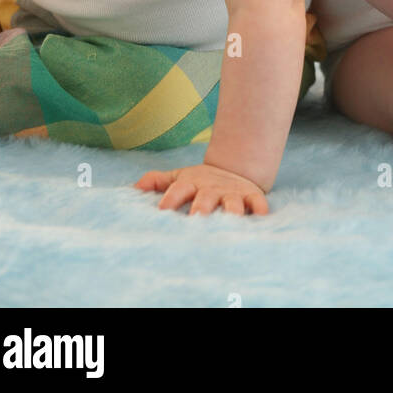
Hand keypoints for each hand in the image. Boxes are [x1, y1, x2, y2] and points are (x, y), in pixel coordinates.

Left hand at [134, 163, 268, 215]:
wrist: (235, 169)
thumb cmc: (201, 182)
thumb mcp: (180, 177)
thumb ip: (158, 182)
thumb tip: (133, 188)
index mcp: (193, 184)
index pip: (179, 189)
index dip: (170, 199)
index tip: (161, 211)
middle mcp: (212, 189)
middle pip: (206, 198)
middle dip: (201, 209)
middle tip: (196, 220)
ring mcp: (233, 193)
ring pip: (233, 203)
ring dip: (231, 212)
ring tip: (229, 223)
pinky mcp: (252, 196)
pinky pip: (258, 203)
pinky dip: (260, 211)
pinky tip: (259, 219)